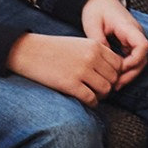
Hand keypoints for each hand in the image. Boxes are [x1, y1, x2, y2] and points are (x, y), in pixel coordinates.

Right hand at [9, 29, 124, 104]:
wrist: (29, 51)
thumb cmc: (54, 49)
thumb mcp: (80, 44)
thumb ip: (96, 53)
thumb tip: (109, 70)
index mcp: (95, 46)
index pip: (118, 63)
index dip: (115, 74)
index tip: (107, 79)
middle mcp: (92, 57)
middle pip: (114, 78)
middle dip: (109, 86)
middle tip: (101, 90)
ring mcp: (81, 71)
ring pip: (105, 89)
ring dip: (102, 96)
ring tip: (94, 96)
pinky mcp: (70, 84)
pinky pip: (90, 98)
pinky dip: (92, 103)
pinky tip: (88, 102)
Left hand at [79, 0, 147, 88]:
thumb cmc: (96, 10)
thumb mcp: (93, 24)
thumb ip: (98, 42)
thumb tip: (103, 61)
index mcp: (128, 28)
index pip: (143, 45)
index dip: (135, 60)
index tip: (120, 69)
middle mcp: (135, 34)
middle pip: (143, 57)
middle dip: (131, 73)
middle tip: (115, 85)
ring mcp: (133, 39)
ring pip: (139, 61)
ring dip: (129, 74)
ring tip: (114, 86)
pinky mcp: (128, 43)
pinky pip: (132, 59)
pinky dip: (126, 70)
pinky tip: (114, 78)